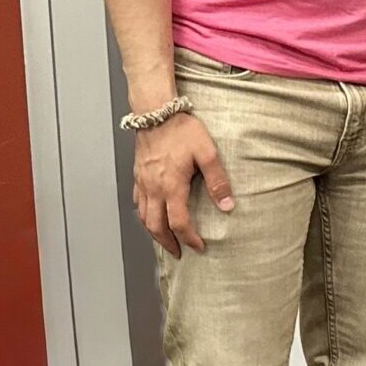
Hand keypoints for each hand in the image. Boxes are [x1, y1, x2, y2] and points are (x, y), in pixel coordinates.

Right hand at [132, 112, 233, 255]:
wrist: (156, 112)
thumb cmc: (182, 130)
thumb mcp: (207, 153)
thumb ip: (218, 181)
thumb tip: (228, 205)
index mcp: (171, 186)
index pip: (178, 223)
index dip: (189, 239)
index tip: (199, 247)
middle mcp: (153, 188)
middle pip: (155, 226)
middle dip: (168, 243)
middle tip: (179, 253)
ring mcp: (143, 182)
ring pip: (143, 216)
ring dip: (154, 232)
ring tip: (165, 240)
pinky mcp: (138, 174)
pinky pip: (137, 201)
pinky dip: (144, 214)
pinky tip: (151, 214)